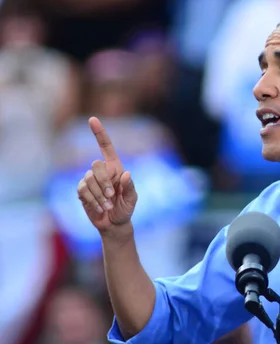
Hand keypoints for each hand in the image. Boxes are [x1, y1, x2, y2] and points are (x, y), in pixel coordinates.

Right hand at [77, 117, 137, 234]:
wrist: (114, 223)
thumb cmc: (126, 208)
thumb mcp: (132, 199)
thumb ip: (130, 187)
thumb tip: (126, 174)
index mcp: (115, 167)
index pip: (106, 147)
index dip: (99, 133)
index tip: (93, 119)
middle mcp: (101, 171)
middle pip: (96, 165)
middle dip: (103, 182)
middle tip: (112, 196)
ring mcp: (90, 180)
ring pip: (88, 180)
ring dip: (99, 195)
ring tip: (108, 206)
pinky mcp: (82, 191)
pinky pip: (83, 191)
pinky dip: (92, 201)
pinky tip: (100, 208)